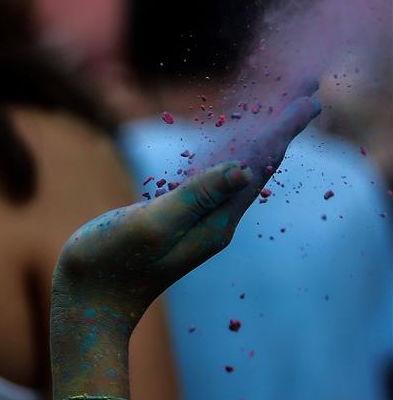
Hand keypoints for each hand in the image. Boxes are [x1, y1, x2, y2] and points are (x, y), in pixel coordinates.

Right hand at [51, 86, 320, 340]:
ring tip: (280, 117)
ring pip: (239, 176)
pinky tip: (230, 155)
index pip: (258, 165)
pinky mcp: (175, 226)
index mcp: (214, 222)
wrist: (88, 305)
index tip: (310, 97)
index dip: (283, 129)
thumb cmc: (109, 264)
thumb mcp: (151, 226)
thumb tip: (244, 170)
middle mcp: (214, 224)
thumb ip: (194, 198)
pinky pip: (214, 185)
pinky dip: (229, 160)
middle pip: (257, 167)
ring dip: (260, 143)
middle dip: (281, 130)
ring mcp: (196, 226)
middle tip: (309, 94)